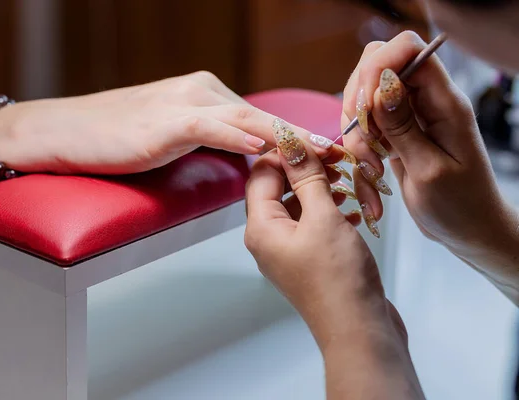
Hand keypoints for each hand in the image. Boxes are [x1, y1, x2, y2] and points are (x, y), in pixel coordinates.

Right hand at [0, 71, 308, 174]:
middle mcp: (202, 92)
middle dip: (305, 139)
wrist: (66, 132)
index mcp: (207, 97)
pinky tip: (261, 148)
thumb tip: (241, 157)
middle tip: (344, 158)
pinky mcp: (164, 121)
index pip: (262, 120)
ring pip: (246, 118)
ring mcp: (183, 103)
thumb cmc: (117, 139)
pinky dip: (237, 137)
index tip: (330, 160)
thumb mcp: (174, 139)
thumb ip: (209, 142)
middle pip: (264, 117)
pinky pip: (209, 127)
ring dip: (286, 138)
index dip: (298, 140)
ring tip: (320, 154)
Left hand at [244, 138, 401, 349]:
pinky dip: (328, 212)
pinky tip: (352, 209)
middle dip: (304, 170)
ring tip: (346, 181)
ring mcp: (287, 252)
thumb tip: (291, 144)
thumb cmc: (337, 275)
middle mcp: (267, 238)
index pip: (260, 173)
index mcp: (260, 227)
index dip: (285, 153)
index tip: (316, 143)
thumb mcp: (322, 217)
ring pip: (297, 206)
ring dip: (319, 189)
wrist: (358, 330)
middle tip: (336, 160)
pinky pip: (311, 225)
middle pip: (277, 188)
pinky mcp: (307, 261)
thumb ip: (306, 178)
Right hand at [342, 32, 518, 296]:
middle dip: (358, 99)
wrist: (468, 229)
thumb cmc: (458, 206)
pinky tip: (370, 166)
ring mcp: (411, 115)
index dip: (379, 68)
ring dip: (356, 126)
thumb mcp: (429, 169)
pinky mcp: (398, 132)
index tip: (365, 108)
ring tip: (369, 162)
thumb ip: (403, 127)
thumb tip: (381, 87)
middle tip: (364, 139)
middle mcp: (427, 101)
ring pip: (366, 94)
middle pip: (379, 65)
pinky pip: (367, 120)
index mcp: (445, 103)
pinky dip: (359, 141)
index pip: (408, 49)